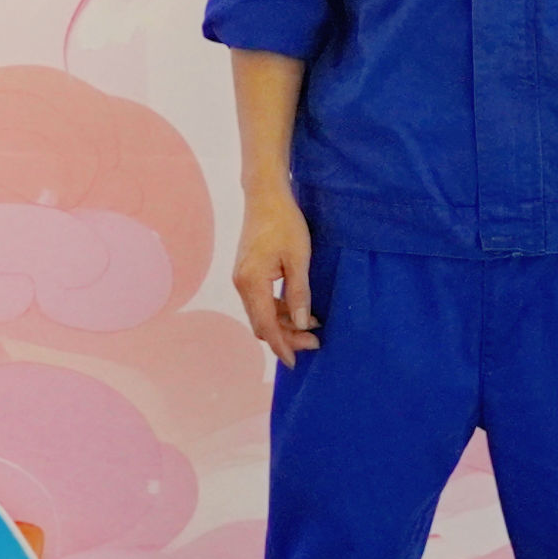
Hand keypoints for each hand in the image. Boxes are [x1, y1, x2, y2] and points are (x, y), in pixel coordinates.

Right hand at [232, 193, 318, 363]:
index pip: (266, 326)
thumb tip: (303, 324)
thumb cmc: (285, 222)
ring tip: (313, 326)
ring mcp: (242, 279)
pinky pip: (261, 302)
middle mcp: (242, 284)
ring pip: (262, 314)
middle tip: (315, 341)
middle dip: (286, 337)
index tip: (296, 362)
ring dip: (284, 324)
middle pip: (262, 324)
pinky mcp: (248, 273)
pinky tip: (299, 309)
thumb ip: (300, 293)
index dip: (282, 346)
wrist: (265, 196)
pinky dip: (279, 310)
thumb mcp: (298, 258)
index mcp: (252, 283)